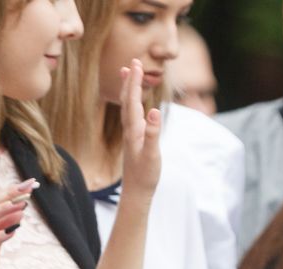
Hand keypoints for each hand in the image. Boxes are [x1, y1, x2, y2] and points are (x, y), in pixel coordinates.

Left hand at [116, 61, 162, 206]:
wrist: (136, 192)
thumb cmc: (145, 175)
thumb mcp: (152, 155)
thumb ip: (153, 133)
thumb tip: (154, 111)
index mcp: (134, 129)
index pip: (133, 100)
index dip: (134, 82)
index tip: (136, 64)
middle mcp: (130, 129)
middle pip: (127, 100)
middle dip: (130, 81)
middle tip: (133, 62)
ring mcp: (131, 134)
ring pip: (127, 107)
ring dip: (128, 90)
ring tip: (128, 76)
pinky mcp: (134, 140)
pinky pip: (132, 116)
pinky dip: (133, 104)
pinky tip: (136, 105)